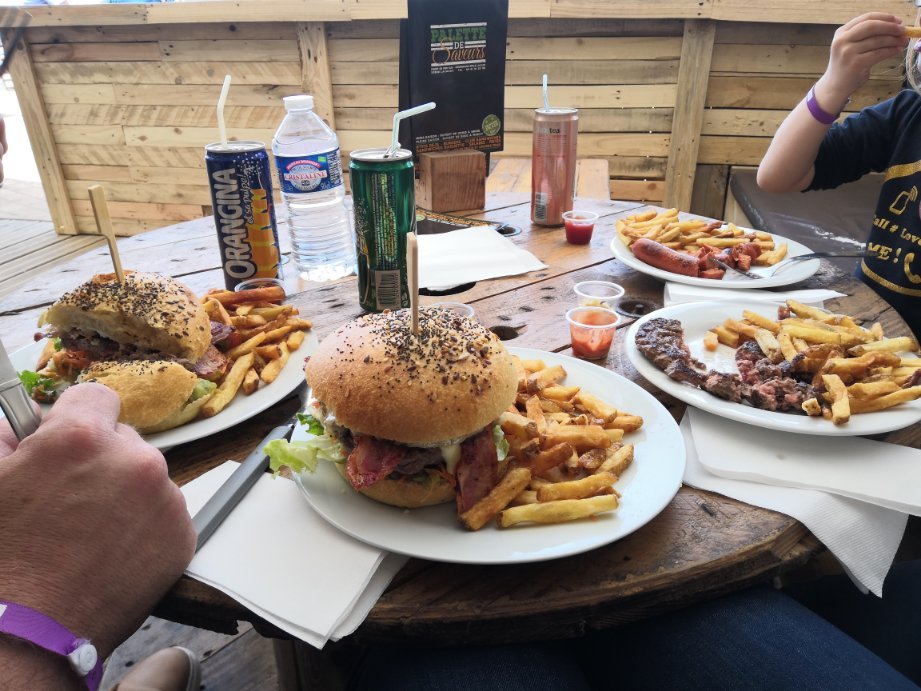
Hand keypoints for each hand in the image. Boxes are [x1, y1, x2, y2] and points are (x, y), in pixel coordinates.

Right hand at [0, 383, 195, 656]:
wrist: (27, 635)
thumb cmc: (2, 559)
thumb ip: (9, 435)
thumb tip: (27, 419)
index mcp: (83, 437)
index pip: (98, 397)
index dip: (76, 418)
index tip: (64, 442)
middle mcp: (135, 459)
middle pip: (125, 440)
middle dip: (101, 460)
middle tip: (70, 498)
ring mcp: (165, 498)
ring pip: (147, 478)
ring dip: (125, 493)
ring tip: (89, 531)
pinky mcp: (183, 534)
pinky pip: (164, 513)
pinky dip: (144, 526)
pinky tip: (112, 550)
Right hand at [820, 13, 907, 105]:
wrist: (834, 86)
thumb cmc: (846, 65)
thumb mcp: (850, 45)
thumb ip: (865, 35)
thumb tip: (893, 26)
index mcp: (841, 32)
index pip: (866, 18)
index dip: (884, 17)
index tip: (897, 20)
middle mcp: (842, 40)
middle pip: (871, 26)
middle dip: (890, 27)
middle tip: (903, 30)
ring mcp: (847, 52)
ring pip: (877, 40)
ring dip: (893, 40)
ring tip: (902, 41)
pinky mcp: (855, 64)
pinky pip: (878, 54)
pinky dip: (890, 51)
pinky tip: (896, 50)